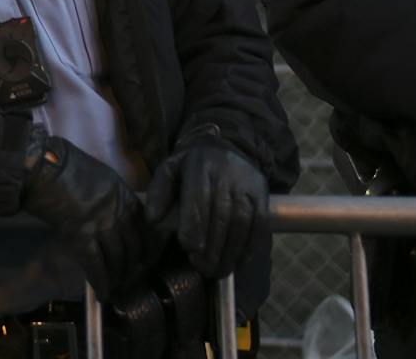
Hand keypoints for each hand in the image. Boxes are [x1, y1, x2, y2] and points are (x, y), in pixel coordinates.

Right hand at [18, 130, 142, 298]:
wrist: (43, 166)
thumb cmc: (64, 164)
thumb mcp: (99, 176)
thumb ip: (110, 196)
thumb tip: (110, 215)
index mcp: (123, 193)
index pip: (143, 224)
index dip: (146, 244)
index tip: (145, 255)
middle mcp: (117, 210)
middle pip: (132, 244)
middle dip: (133, 264)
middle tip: (131, 276)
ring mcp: (101, 224)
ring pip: (117, 257)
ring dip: (118, 275)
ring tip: (117, 286)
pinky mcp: (82, 236)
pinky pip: (95, 264)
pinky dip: (100, 280)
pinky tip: (103, 293)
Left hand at [145, 140, 268, 278]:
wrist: (225, 145)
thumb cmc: (191, 165)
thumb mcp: (170, 170)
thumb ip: (159, 193)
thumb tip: (153, 220)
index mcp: (199, 165)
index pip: (198, 200)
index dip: (194, 228)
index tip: (189, 250)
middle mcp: (226, 172)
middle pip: (221, 215)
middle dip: (212, 247)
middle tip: (203, 268)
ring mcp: (247, 182)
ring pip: (242, 222)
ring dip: (230, 251)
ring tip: (219, 270)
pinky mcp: (262, 192)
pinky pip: (260, 223)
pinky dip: (251, 246)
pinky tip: (240, 262)